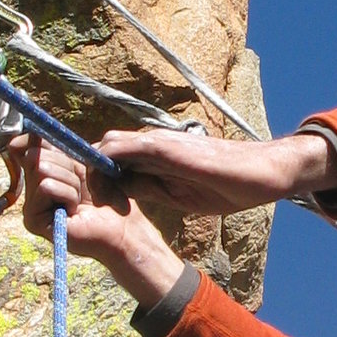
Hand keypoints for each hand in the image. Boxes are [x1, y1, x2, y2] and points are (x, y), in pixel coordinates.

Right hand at [17, 134, 182, 305]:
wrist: (122, 229)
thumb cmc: (108, 198)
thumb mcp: (82, 165)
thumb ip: (58, 150)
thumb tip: (31, 132)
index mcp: (39, 180)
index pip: (26, 148)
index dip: (42, 144)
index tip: (61, 151)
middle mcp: (30, 196)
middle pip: (36, 157)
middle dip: (68, 167)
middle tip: (82, 188)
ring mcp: (29, 210)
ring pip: (42, 170)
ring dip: (71, 183)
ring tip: (80, 201)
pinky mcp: (33, 221)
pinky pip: (47, 187)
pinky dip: (69, 194)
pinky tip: (75, 211)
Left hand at [96, 125, 336, 216]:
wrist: (260, 172)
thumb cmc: (228, 185)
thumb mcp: (179, 194)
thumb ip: (151, 187)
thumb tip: (121, 190)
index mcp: (157, 156)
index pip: (114, 157)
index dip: (95, 173)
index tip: (85, 194)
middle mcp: (154, 143)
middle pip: (105, 147)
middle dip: (85, 167)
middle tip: (76, 193)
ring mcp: (158, 142)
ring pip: (109, 144)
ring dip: (90, 163)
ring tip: (80, 189)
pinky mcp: (165, 147)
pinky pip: (123, 148)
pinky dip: (104, 161)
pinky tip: (93, 180)